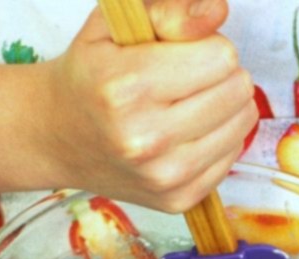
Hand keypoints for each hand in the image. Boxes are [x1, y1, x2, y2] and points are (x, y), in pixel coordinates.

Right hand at [39, 0, 257, 211]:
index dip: (206, 46)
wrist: (56, 137)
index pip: (221, 57)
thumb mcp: (117, 23)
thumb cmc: (91, 73)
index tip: (181, 53)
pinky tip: (185, 134)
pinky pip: (232, 156)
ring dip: (225, 107)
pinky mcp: (179, 200)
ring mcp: (164, 176)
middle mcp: (146, 140)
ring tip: (187, 104)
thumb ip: (171, 11)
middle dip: (220, 75)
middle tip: (185, 79)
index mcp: (127, 88)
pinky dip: (217, 139)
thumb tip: (218, 12)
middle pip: (237, 90)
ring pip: (243, 123)